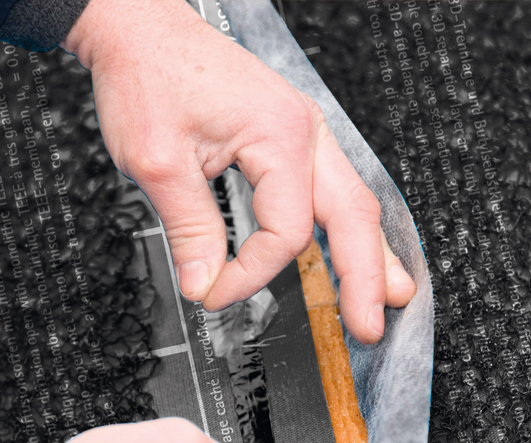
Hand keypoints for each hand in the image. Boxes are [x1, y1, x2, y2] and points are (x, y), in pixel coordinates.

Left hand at [61, 0, 415, 343]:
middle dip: (365, 277)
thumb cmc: (149, 75)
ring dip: (370, 252)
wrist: (140, 29)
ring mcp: (302, 132)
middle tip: (370, 325)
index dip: (252, 274)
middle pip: (353, 215)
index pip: (286, 233)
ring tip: (390, 295)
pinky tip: (355, 250)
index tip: (214, 293)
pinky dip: (346, 226)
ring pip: (352, 201)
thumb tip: (205, 283)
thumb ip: (189, 228)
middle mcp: (304, 131)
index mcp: (280, 135)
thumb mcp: (157, 161)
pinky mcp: (288, 138)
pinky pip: (330, 188)